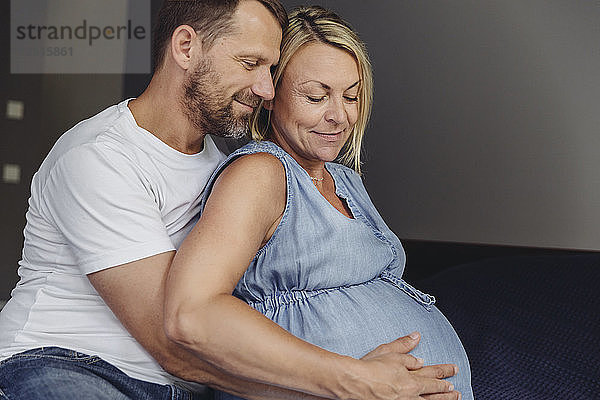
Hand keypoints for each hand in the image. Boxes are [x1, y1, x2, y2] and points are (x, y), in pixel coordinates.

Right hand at [341, 332, 459, 399]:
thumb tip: (416, 337)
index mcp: (411, 378)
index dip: (445, 371)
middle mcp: (412, 393)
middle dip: (447, 390)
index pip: (434, 373)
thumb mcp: (388, 352)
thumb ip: (404, 346)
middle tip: (456, 390)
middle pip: (435, 392)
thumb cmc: (369, 368)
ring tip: (452, 398)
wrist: (355, 384)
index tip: (453, 370)